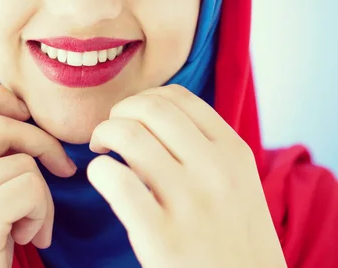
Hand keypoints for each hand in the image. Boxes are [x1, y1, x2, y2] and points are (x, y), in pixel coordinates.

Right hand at [0, 84, 76, 267]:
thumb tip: (22, 117)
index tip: (22, 112)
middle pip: (1, 125)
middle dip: (43, 143)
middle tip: (63, 169)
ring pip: (23, 161)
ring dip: (42, 196)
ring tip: (28, 228)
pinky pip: (32, 188)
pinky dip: (43, 214)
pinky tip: (28, 239)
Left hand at [87, 84, 286, 267]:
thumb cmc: (236, 241)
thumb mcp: (239, 184)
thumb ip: (207, 148)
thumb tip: (154, 115)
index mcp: (234, 151)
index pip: (178, 97)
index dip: (144, 98)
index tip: (133, 117)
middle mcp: (215, 170)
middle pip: (150, 108)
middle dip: (119, 112)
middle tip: (110, 133)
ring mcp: (190, 203)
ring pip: (129, 135)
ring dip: (103, 135)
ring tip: (101, 152)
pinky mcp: (162, 238)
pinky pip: (116, 181)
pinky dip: (98, 171)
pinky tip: (101, 179)